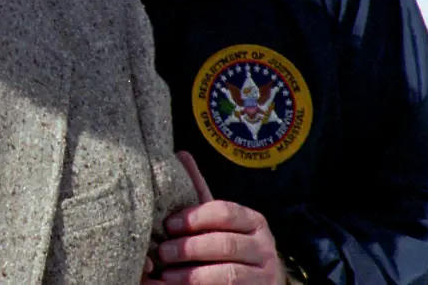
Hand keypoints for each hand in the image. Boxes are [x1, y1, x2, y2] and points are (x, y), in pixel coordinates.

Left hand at [153, 151, 284, 283]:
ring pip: (228, 273)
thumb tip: (181, 154)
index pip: (224, 212)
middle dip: (189, 247)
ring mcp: (265, 273)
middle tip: (162, 252)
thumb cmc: (228, 247)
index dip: (193, 218)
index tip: (168, 225)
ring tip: (166, 274)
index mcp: (253, 220)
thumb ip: (199, 191)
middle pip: (224, 243)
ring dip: (192, 274)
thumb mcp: (216, 220)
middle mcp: (265, 246)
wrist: (256, 283)